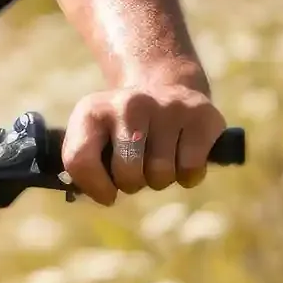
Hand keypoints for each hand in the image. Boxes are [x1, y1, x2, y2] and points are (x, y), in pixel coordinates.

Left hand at [60, 75, 225, 204]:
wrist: (166, 88)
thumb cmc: (122, 127)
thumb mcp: (93, 135)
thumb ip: (84, 164)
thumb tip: (101, 195)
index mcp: (92, 111)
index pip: (80, 161)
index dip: (94, 188)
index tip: (107, 194)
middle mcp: (129, 104)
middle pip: (128, 174)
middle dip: (132, 183)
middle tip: (137, 167)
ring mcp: (167, 107)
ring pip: (161, 175)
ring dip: (160, 179)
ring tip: (158, 157)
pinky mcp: (202, 116)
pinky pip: (191, 170)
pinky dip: (188, 175)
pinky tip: (182, 154)